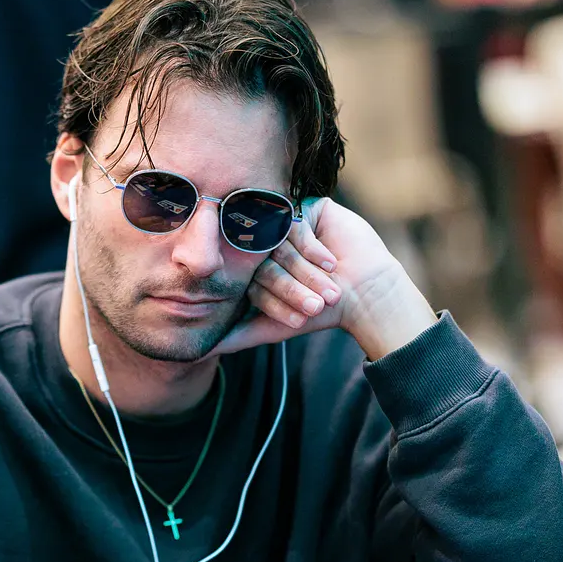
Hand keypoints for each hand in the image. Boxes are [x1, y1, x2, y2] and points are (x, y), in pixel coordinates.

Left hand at [215, 197, 437, 359]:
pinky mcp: (309, 207)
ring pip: (279, 243)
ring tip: (327, 290)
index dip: (274, 300)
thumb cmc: (321, 312)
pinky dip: (313, 249)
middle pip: (263, 260)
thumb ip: (236, 337)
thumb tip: (197, 355)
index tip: (298, 320)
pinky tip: (330, 263)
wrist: (365, 294)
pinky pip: (297, 223)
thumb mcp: (273, 327)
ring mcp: (286, 221)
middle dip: (292, 289)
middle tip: (314, 306)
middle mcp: (267, 239)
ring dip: (305, 272)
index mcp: (255, 263)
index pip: (249, 278)